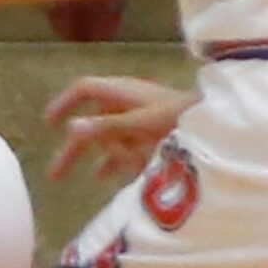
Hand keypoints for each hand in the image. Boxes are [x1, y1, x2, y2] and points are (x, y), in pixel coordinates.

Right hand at [44, 75, 195, 181]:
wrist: (220, 124)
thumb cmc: (181, 117)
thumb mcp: (141, 124)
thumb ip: (108, 127)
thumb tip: (72, 129)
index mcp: (122, 92)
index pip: (84, 90)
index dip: (63, 103)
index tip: (48, 124)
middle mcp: (127, 103)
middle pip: (91, 123)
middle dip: (76, 149)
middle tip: (55, 174)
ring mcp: (139, 118)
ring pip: (110, 139)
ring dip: (107, 156)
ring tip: (101, 175)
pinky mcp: (152, 133)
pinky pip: (127, 148)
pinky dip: (118, 161)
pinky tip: (110, 176)